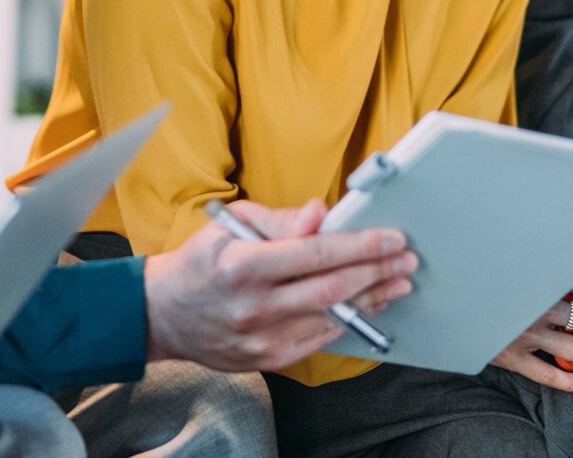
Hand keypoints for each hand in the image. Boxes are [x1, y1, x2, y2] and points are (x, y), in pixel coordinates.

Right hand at [143, 198, 415, 371]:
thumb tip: (320, 212)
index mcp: (244, 265)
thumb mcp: (232, 225)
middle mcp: (255, 305)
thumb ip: (280, 220)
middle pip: (331, 290)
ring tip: (398, 282)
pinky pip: (319, 338)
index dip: (360, 246)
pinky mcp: (269, 359)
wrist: (165, 315)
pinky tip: (365, 303)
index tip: (392, 238)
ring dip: (371, 298)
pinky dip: (347, 320)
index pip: (315, 253)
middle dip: (376, 273)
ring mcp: (262, 338)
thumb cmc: (203, 261)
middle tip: (407, 260)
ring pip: (331, 318)